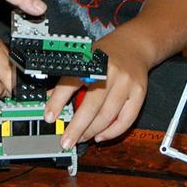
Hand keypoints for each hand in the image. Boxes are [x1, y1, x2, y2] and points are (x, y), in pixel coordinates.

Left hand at [44, 30, 148, 147]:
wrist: (134, 45)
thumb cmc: (106, 54)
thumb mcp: (84, 59)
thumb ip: (67, 80)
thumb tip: (47, 100)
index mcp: (91, 61)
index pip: (70, 83)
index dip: (57, 102)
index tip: (49, 117)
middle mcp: (109, 71)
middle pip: (91, 105)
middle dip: (76, 127)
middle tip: (66, 141)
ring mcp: (126, 83)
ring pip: (107, 115)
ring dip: (92, 131)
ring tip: (81, 139)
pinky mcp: (139, 93)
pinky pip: (126, 119)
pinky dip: (112, 132)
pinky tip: (100, 136)